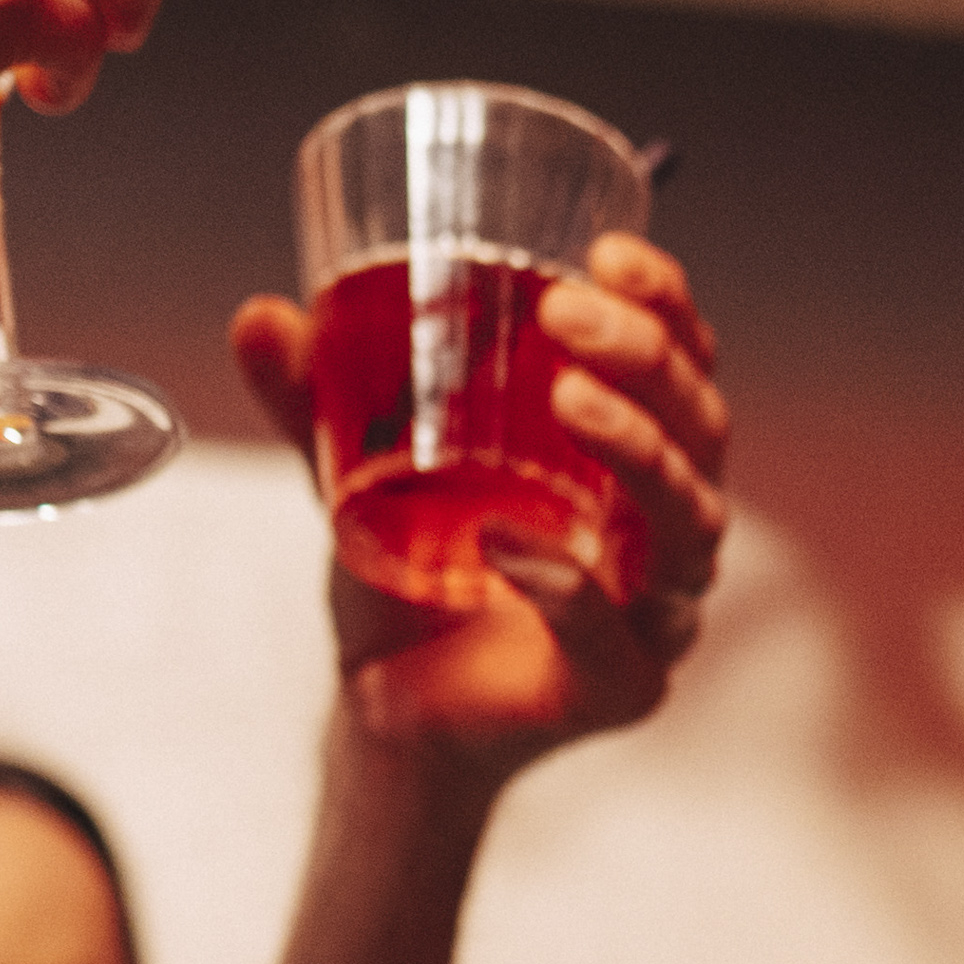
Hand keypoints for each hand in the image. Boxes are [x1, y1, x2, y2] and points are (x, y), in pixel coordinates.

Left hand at [228, 231, 729, 778]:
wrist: (389, 711)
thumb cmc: (408, 580)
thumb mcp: (355, 468)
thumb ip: (316, 398)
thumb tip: (260, 316)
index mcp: (630, 460)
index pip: (685, 368)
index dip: (666, 306)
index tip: (605, 253)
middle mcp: (662, 530)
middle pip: (703, 431)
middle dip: (648, 360)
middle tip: (566, 313)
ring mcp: (652, 612)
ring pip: (690, 522)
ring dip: (639, 450)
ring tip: (570, 400)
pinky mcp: (617, 686)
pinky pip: (615, 634)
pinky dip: (568, 586)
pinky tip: (512, 544)